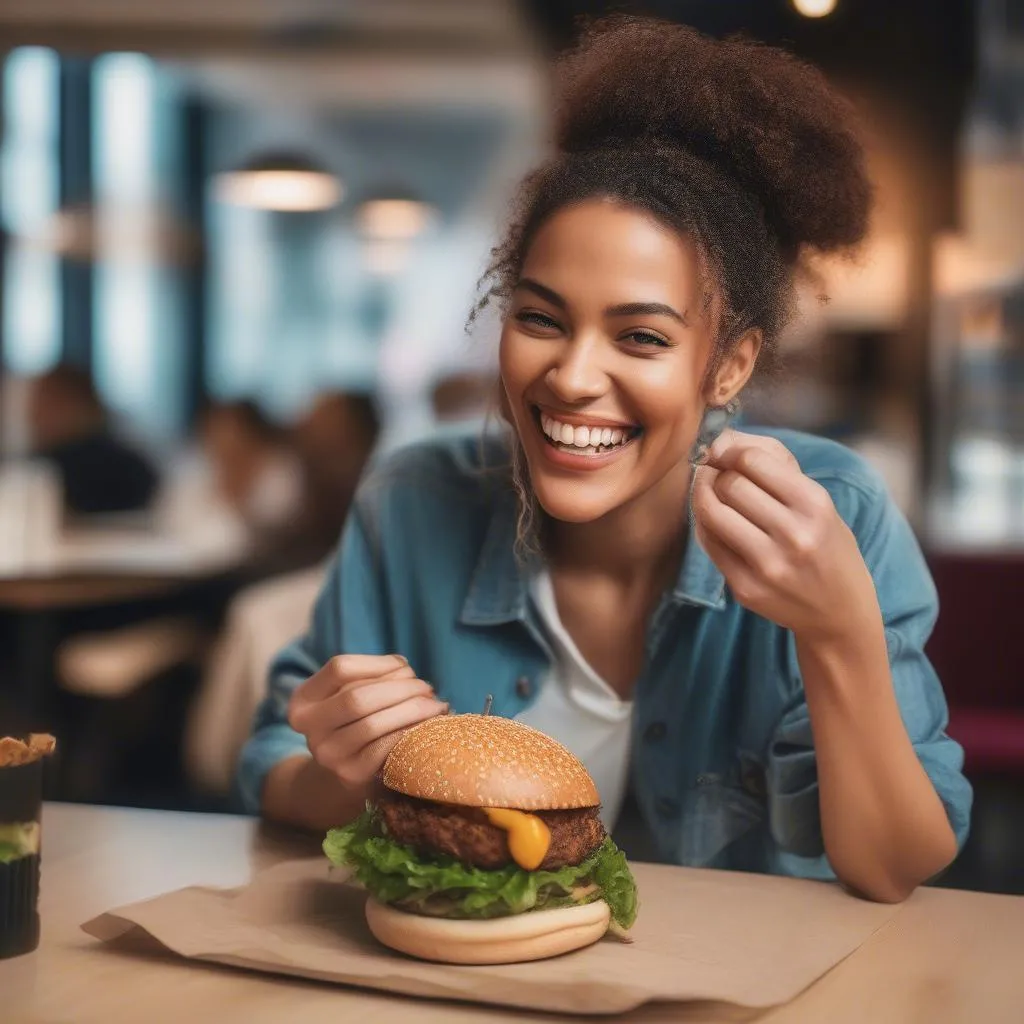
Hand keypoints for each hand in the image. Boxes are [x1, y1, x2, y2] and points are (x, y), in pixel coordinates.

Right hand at [288, 654, 446, 788]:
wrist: (345, 775)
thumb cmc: (356, 723)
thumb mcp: (351, 695)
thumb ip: (373, 676)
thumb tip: (403, 668)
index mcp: (303, 700)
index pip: (339, 668)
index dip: (378, 663)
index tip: (405, 666)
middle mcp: (308, 727)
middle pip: (357, 697)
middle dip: (401, 688)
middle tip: (428, 688)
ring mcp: (327, 754)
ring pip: (373, 724)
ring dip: (413, 710)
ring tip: (435, 705)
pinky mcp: (350, 775)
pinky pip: (385, 749)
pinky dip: (410, 733)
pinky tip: (429, 727)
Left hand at [691, 430, 878, 642]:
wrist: (840, 613)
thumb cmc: (827, 548)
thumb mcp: (819, 505)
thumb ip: (776, 473)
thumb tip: (720, 443)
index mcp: (816, 505)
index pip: (752, 460)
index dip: (730, 453)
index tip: (725, 456)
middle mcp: (794, 534)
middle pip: (729, 484)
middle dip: (718, 476)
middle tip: (717, 477)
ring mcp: (768, 565)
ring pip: (713, 512)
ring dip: (704, 498)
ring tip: (710, 495)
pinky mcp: (746, 588)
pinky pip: (709, 543)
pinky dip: (705, 526)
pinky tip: (714, 522)